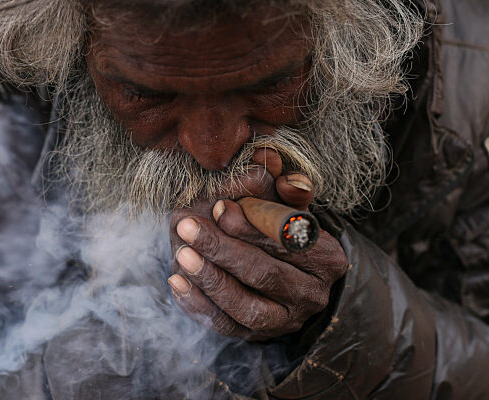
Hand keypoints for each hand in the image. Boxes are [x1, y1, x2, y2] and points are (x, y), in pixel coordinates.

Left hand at [168, 149, 347, 340]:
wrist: (287, 270)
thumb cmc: (281, 228)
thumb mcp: (286, 202)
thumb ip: (278, 183)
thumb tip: (265, 156)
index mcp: (327, 257)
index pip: (288, 243)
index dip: (252, 226)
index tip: (217, 206)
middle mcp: (313, 294)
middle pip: (265, 274)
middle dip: (222, 249)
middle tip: (187, 226)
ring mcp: (286, 320)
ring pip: (246, 306)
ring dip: (210, 280)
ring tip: (182, 254)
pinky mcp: (259, 335)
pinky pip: (226, 325)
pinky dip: (199, 305)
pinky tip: (177, 281)